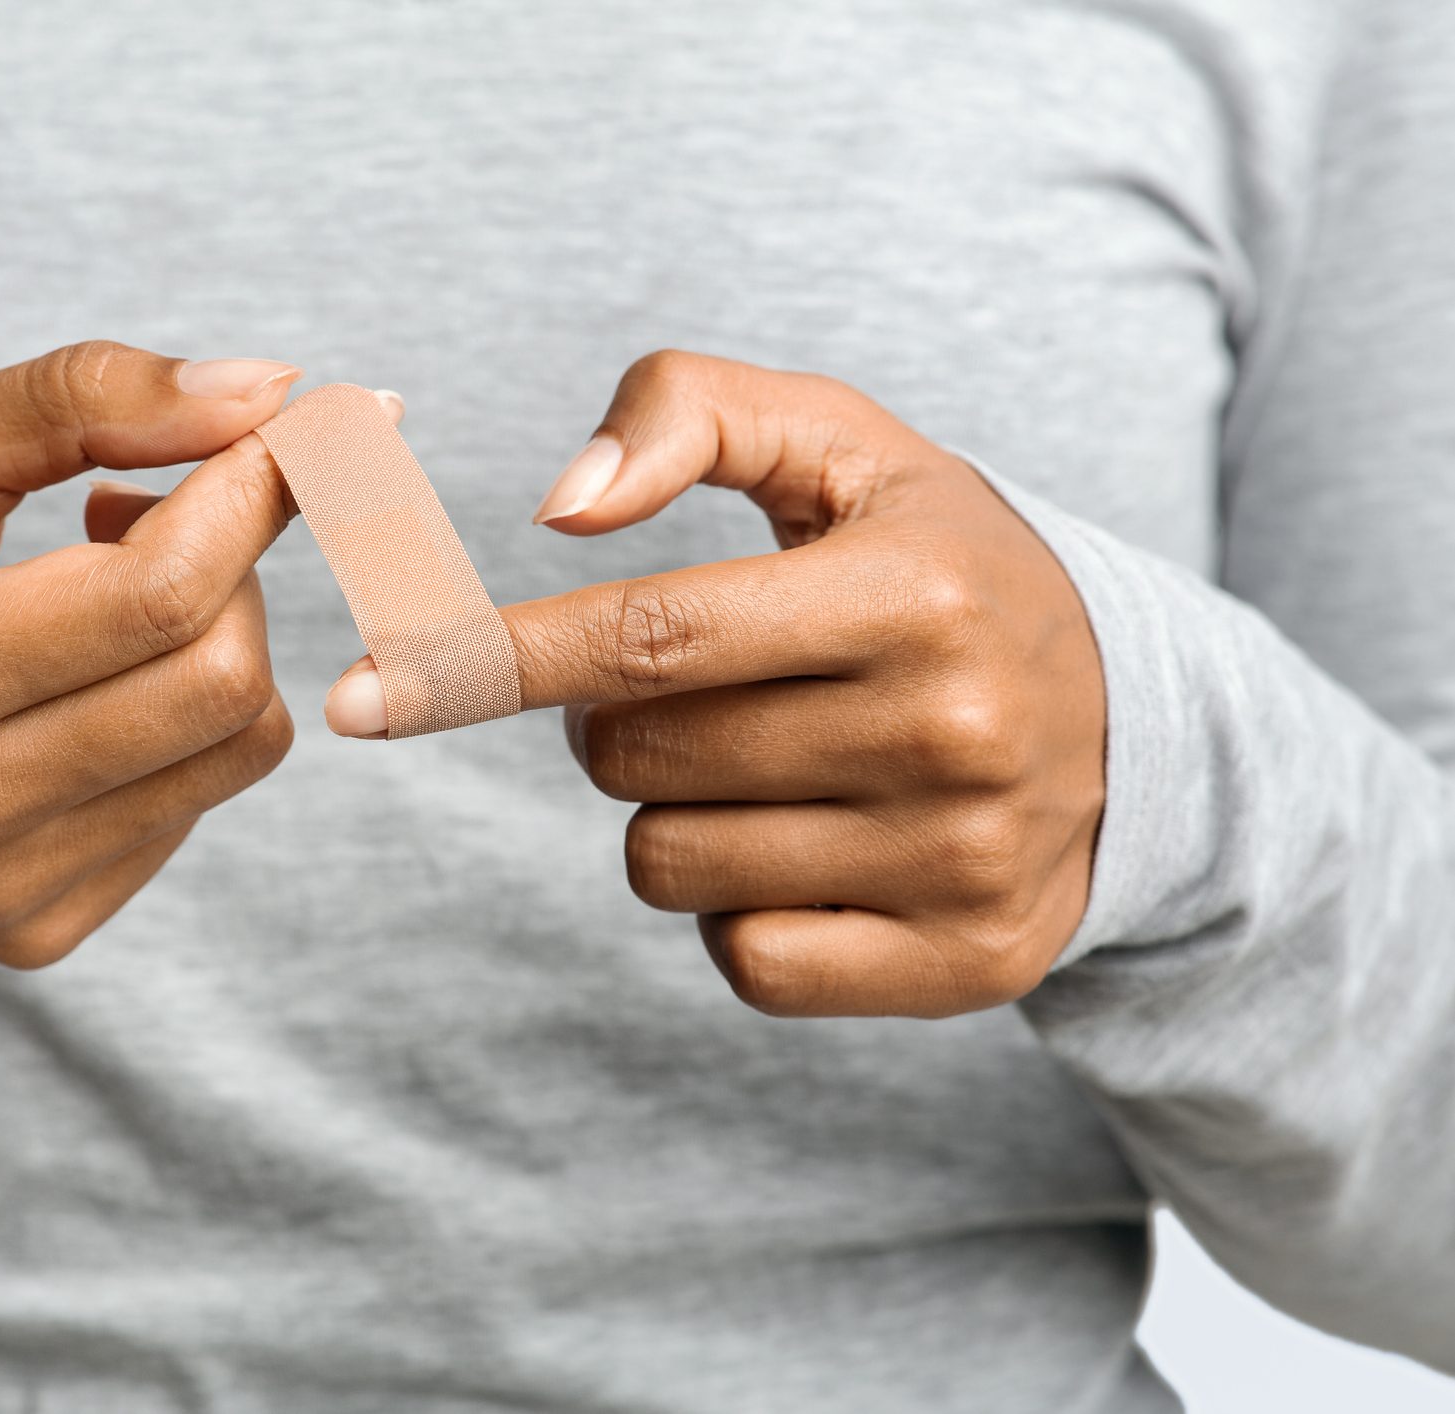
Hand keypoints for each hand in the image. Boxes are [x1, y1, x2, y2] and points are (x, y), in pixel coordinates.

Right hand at [0, 342, 339, 967]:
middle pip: (220, 682)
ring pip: (235, 748)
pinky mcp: (34, 927)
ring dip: (216, 640)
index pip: (158, 593)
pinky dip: (178, 722)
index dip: (251, 494)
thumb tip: (271, 390)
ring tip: (112, 593)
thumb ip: (81, 397)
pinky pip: (196, 804)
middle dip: (236, 567)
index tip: (286, 427)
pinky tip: (87, 683)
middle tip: (161, 507)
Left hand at [325, 353, 1104, 1017]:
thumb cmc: (936, 562)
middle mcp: (953, 729)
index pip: (649, 634)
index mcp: (914, 589)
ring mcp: (963, 861)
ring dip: (669, 812)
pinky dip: (737, 908)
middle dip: (608, 721)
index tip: (358, 696)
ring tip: (771, 760)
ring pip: (667, 865)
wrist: (1133, 721)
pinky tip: (813, 847)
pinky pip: (741, 960)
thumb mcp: (843, 445)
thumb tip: (556, 505)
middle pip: (636, 758)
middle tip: (703, 686)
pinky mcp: (966, 964)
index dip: (486, 661)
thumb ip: (692, 413)